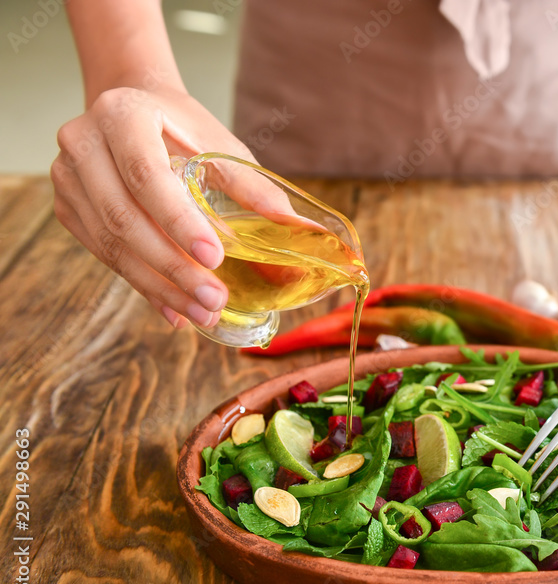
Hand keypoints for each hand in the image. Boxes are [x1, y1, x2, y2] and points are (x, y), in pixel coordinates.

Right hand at [51, 85, 255, 328]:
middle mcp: (83, 143)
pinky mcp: (69, 208)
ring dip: (160, 286)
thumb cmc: (183, 127)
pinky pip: (105, 255)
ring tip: (203, 313)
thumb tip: (300, 231)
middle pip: (125, 218)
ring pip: (111, 245)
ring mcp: (68, 178)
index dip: (179, 221)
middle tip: (213, 300)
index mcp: (122, 115)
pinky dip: (145, 286)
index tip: (216, 257)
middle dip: (173, 267)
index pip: (147, 175)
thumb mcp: (221, 145)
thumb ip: (254, 187)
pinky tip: (176, 309)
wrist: (134, 108)